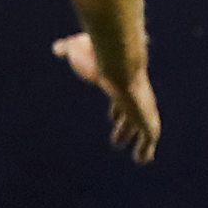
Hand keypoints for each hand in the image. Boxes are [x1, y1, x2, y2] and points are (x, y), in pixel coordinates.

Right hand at [53, 34, 160, 162]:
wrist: (118, 59)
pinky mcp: (147, 120)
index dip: (117, 109)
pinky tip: (142, 159)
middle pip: (129, 115)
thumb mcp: (78, 50)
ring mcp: (142, 108)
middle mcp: (134, 97)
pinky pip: (149, 139)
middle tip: (117, 139)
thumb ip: (70, 50)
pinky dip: (145, 149)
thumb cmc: (98, 54)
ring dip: (135, 139)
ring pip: (139, 128)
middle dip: (124, 126)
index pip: (120, 99)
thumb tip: (57, 48)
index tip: (114, 116)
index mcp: (120, 83)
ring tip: (127, 151)